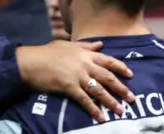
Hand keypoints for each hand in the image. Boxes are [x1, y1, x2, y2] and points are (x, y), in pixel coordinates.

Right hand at [16, 40, 133, 122]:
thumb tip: (101, 44)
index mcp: (86, 54)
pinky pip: (85, 100)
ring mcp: (78, 76)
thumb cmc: (47, 52)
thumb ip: (86, 46)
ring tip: (121, 110)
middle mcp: (85, 65)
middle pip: (108, 77)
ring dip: (111, 101)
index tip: (130, 74)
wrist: (32, 61)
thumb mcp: (68, 45)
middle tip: (131, 98)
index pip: (108, 61)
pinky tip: (101, 118)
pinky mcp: (70, 87)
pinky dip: (94, 110)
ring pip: (99, 90)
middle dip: (121, 88)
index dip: (121, 68)